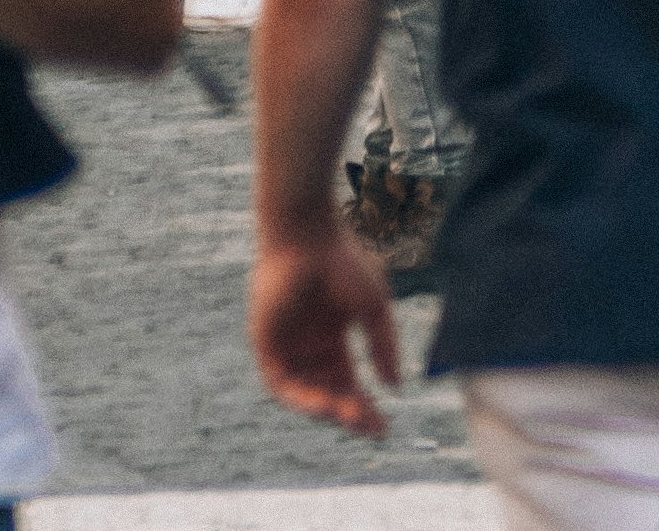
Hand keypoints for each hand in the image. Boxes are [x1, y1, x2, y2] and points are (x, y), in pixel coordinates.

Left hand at [250, 221, 398, 432]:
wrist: (305, 230)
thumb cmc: (341, 260)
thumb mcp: (373, 307)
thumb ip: (384, 345)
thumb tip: (394, 387)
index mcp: (331, 337)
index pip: (347, 383)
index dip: (365, 407)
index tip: (385, 428)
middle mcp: (307, 345)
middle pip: (328, 392)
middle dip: (348, 413)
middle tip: (369, 428)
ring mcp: (285, 343)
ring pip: (304, 392)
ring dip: (326, 409)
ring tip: (349, 417)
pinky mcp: (264, 340)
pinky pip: (279, 381)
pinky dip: (299, 397)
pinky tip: (323, 404)